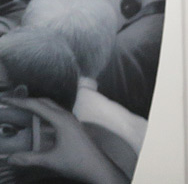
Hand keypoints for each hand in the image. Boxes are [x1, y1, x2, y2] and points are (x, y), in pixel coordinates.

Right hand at [2, 96, 127, 183]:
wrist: (97, 167)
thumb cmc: (76, 161)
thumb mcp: (50, 160)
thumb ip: (28, 158)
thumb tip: (8, 158)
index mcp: (61, 119)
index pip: (37, 105)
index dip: (20, 101)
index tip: (4, 100)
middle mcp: (67, 116)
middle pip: (45, 102)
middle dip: (27, 101)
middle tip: (10, 103)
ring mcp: (71, 120)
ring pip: (51, 108)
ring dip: (36, 106)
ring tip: (20, 110)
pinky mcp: (73, 127)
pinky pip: (55, 115)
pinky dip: (43, 114)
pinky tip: (36, 122)